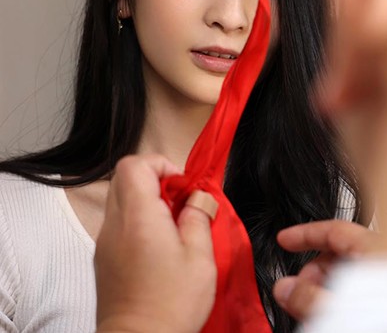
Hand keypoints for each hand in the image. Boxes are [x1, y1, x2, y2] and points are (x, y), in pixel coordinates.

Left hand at [95, 154, 216, 332]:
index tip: (183, 185)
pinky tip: (161, 248)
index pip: (134, 165)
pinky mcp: (104, 260)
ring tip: (174, 227)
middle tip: (180, 202)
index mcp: (139, 218)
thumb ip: (199, 217)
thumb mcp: (200, 257)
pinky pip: (118, 225)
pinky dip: (138, 222)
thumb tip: (198, 197)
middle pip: (124, 178)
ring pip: (120, 201)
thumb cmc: (171, 304)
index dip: (160, 164)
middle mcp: (114, 226)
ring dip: (147, 202)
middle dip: (155, 180)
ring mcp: (105, 243)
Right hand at [273, 220, 374, 320]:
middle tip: (297, 293)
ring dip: (326, 287)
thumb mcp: (337, 305)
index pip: (334, 229)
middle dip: (313, 271)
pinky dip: (344, 296)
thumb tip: (286, 289)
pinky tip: (334, 314)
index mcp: (376, 248)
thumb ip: (307, 296)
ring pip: (350, 273)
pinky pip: (363, 287)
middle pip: (339, 254)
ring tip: (314, 309)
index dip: (304, 234)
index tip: (285, 239)